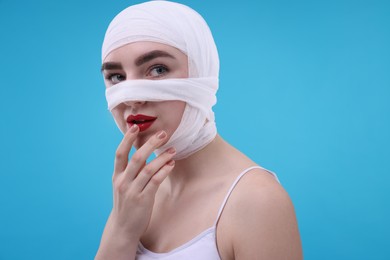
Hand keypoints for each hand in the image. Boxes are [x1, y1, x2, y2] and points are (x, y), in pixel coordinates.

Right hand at [96, 125, 175, 258]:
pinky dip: (164, 170)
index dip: (127, 139)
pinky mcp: (143, 199)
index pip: (120, 154)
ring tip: (173, 150)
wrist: (123, 228)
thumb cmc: (126, 203)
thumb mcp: (123, 185)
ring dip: (162, 157)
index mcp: (117, 176)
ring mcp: (132, 191)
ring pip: (148, 169)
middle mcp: (123, 182)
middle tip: (163, 134)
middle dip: (150, 144)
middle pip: (136, 158)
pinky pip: (155, 181)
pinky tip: (171, 164)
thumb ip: (130, 170)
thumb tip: (143, 152)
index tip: (134, 127)